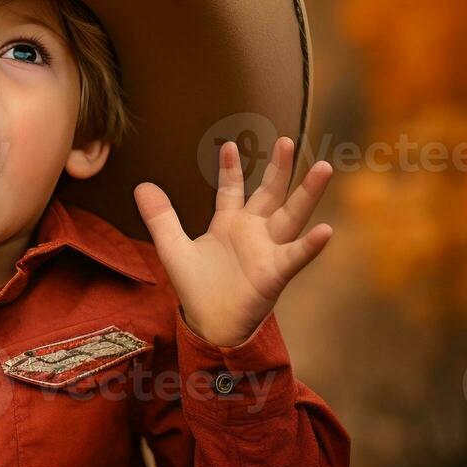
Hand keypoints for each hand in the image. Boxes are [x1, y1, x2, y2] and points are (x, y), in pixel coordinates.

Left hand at [134, 137, 332, 346]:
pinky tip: (325, 230)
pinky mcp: (275, 273)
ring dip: (308, 193)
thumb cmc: (197, 289)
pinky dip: (311, 245)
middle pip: (270, 193)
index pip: (231, 189)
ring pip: (292, 216)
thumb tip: (141, 186)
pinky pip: (296, 256)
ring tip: (323, 168)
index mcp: (228, 224)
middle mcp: (253, 232)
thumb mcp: (172, 248)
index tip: (229, 144)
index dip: (230, 168)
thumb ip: (160, 218)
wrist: (209, 326)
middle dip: (279, 168)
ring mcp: (268, 250)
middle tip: (286, 141)